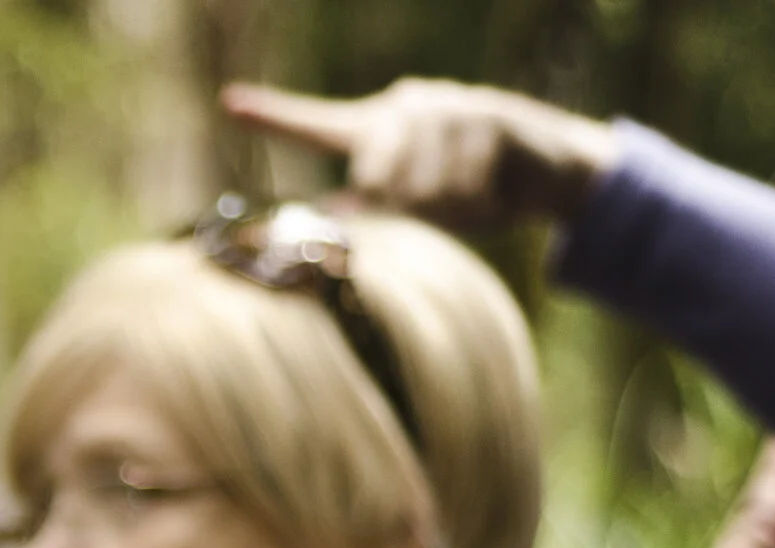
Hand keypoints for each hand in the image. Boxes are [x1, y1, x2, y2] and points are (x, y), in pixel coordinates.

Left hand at [221, 78, 618, 232]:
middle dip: (403, 209)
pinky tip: (494, 184)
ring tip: (471, 196)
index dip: (272, 115)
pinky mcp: (486, 114)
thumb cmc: (470, 192)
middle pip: (372, 177)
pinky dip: (480, 199)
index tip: (227, 103)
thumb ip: (372, 209)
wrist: (547, 170)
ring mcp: (444, 106)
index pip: (315, 126)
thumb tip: (328, 217)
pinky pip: (466, 180)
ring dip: (449, 208)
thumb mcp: (419, 208)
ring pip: (422, 185)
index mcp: (377, 132)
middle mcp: (402, 109)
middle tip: (437, 212)